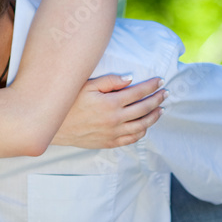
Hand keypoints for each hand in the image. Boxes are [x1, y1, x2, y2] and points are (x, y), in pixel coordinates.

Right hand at [51, 75, 165, 148]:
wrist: (55, 127)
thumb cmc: (69, 103)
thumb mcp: (86, 86)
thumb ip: (109, 81)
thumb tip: (130, 78)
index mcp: (111, 103)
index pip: (138, 92)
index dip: (151, 86)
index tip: (160, 81)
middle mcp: (115, 119)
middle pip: (144, 108)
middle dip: (157, 99)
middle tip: (165, 93)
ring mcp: (114, 133)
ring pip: (142, 125)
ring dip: (154, 116)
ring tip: (161, 109)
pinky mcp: (110, 142)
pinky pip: (132, 138)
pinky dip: (142, 131)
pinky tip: (145, 125)